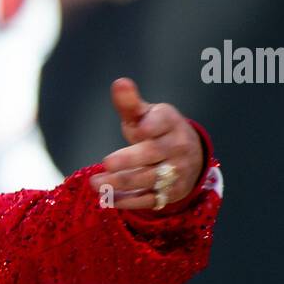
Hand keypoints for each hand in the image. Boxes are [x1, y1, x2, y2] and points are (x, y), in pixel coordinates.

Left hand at [88, 78, 204, 209]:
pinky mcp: (168, 194)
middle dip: (129, 160)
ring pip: (147, 179)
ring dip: (120, 183)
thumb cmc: (157, 130)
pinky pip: (148, 200)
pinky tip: (106, 198)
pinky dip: (127, 201)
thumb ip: (130, 103)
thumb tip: (119, 83)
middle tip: (105, 163)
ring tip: (94, 183)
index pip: (162, 123)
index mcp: (170, 124)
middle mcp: (176, 149)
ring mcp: (174, 173)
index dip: (151, 126)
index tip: (137, 129)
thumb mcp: (146, 114)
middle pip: (153, 154)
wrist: (188, 156)